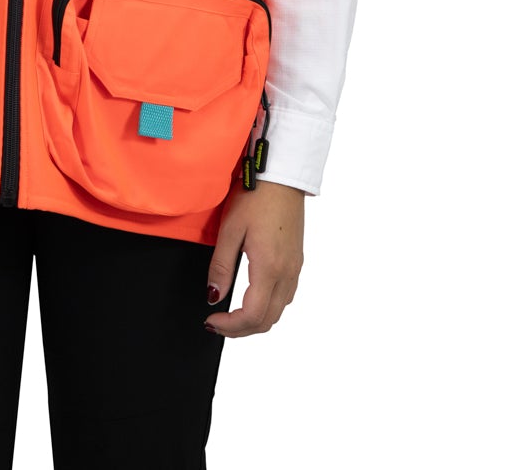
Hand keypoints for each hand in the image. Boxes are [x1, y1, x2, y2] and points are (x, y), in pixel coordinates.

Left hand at [204, 178, 305, 335]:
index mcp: (269, 268)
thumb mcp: (230, 230)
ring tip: (232, 315)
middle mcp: (287, 273)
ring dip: (255, 320)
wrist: (281, 177)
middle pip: (268, 320)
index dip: (230, 326)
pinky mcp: (297, 261)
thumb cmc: (255, 197)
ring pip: (279, 311)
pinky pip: (285, 296)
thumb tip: (214, 296)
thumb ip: (221, 266)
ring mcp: (295, 268)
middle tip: (218, 323)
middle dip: (241, 330)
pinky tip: (252, 297)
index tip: (211, 320)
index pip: (252, 315)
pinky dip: (268, 307)